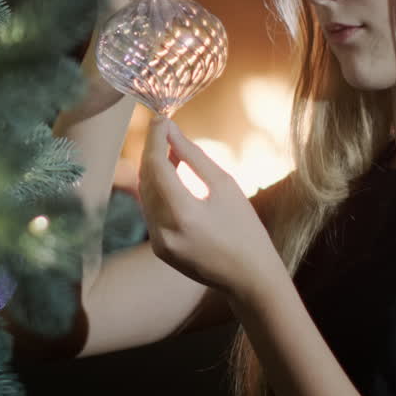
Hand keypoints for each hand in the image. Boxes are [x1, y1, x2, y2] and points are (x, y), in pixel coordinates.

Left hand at [137, 117, 274, 296]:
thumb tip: (169, 128)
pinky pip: (151, 211)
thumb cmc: (245, 227)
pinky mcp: (159, 249)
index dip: (155, 138)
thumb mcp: (224, 185)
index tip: (161, 118)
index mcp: (182, 213)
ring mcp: (158, 243)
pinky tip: (172, 176)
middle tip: (164, 128)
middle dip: (152, 151)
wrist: (250, 277)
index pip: (156, 165)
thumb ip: (192, 155)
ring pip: (145, 194)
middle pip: (146, 179)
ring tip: (171, 149)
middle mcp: (163, 230)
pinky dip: (157, 190)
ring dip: (154, 169)